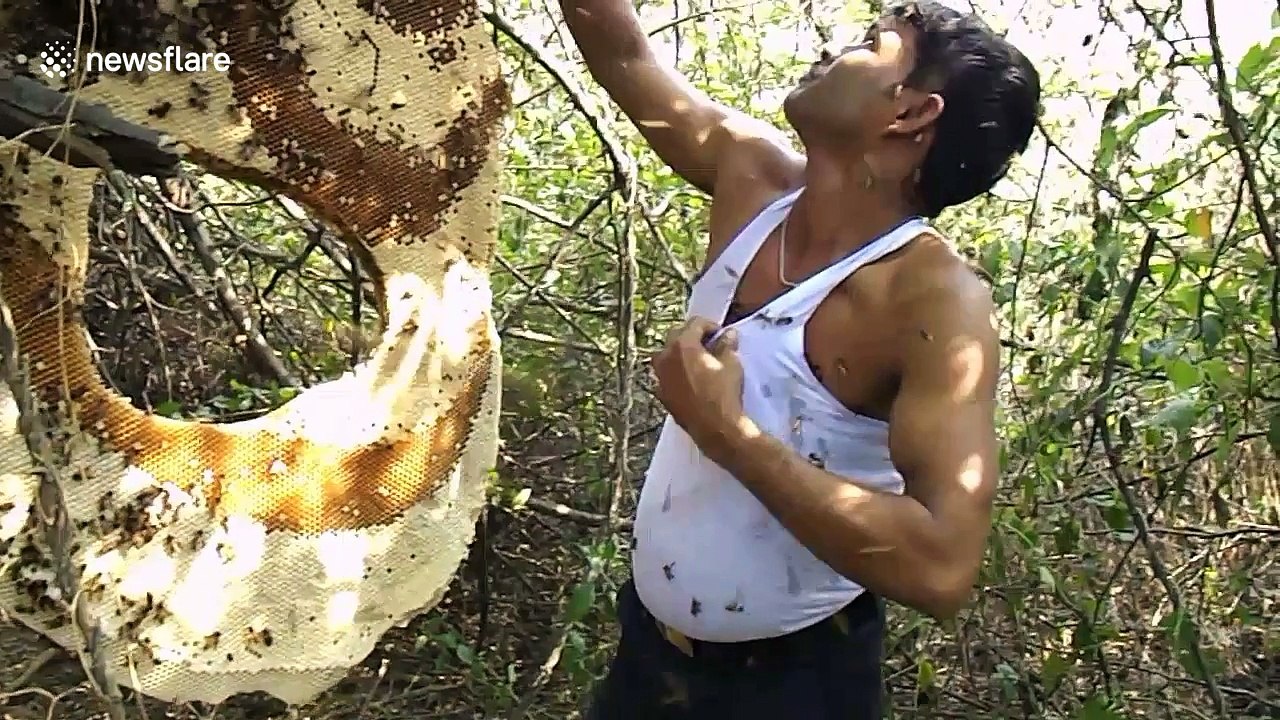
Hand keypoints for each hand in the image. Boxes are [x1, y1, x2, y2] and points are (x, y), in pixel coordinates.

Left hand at [651, 316, 745, 459]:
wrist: (714, 427)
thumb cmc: (723, 393)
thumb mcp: (731, 364)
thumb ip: (727, 345)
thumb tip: (728, 335)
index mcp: (683, 345)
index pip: (695, 324)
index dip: (710, 325)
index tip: (720, 333)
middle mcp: (666, 357)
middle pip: (675, 335)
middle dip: (691, 335)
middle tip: (708, 343)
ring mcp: (660, 376)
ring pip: (665, 355)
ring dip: (678, 352)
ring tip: (697, 360)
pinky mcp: (661, 394)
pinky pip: (665, 375)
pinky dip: (674, 372)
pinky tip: (689, 379)